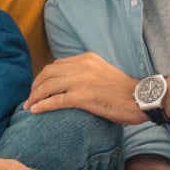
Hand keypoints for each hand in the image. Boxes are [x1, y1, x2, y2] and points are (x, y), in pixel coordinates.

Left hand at [23, 52, 145, 124]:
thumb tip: (71, 82)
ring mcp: (81, 80)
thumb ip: (87, 72)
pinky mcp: (83, 97)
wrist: (140, 98)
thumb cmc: (124, 90)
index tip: (38, 86)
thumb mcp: (103, 71)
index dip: (44, 76)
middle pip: (48, 73)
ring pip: (48, 86)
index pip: (56, 64)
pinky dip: (42, 105)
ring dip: (34, 96)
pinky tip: (34, 110)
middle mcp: (82, 66)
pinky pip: (55, 100)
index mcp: (86, 58)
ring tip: (28, 105)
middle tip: (30, 97)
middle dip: (35, 85)